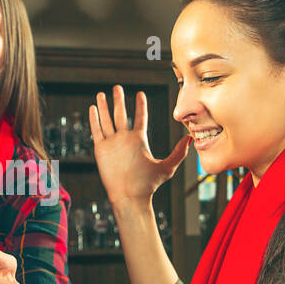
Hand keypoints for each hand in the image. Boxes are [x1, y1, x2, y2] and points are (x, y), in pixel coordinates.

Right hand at [90, 85, 189, 208]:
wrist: (130, 196)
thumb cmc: (148, 185)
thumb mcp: (167, 166)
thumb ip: (179, 152)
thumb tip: (191, 138)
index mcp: (139, 140)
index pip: (139, 118)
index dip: (140, 106)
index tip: (140, 94)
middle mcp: (125, 139)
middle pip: (120, 115)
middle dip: (118, 101)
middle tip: (117, 87)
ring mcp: (112, 143)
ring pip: (107, 120)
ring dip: (104, 107)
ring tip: (102, 94)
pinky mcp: (101, 149)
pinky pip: (97, 131)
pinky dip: (94, 119)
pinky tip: (93, 108)